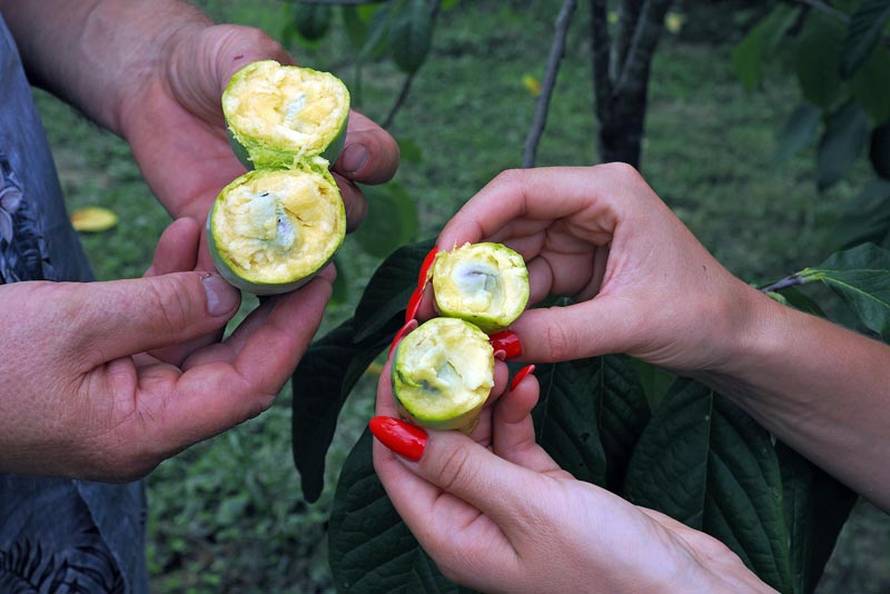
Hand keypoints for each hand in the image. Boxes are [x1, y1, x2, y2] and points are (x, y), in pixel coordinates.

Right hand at [0, 218, 330, 480]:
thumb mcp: (74, 324)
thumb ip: (161, 308)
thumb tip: (232, 295)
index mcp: (146, 431)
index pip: (250, 385)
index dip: (292, 332)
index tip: (321, 279)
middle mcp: (148, 423)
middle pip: (232, 363)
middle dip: (266, 305)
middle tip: (297, 251)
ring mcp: (127, 400)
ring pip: (195, 340)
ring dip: (215, 284)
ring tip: (237, 228)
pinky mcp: (105, 373)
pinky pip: (156, 329)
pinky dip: (171, 286)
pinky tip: (184, 238)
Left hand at [120, 23, 399, 263]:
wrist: (155, 87)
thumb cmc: (210, 64)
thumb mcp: (238, 55)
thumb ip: (263, 75)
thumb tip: (285, 115)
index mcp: (330, 137)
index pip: (376, 157)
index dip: (373, 160)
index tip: (353, 156)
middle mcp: (311, 181)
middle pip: (351, 212)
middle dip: (338, 208)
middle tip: (304, 193)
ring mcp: (274, 212)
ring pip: (311, 250)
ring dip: (302, 249)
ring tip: (280, 237)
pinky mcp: (231, 234)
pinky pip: (252, 266)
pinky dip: (250, 272)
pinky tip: (235, 258)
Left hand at [371, 361, 772, 593]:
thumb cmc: (610, 570)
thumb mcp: (528, 509)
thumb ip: (461, 467)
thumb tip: (391, 432)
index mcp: (454, 537)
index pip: (398, 462)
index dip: (394, 406)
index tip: (403, 351)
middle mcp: (474, 522)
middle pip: (436, 443)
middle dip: (441, 391)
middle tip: (454, 340)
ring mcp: (510, 506)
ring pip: (478, 437)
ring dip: (482, 396)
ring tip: (495, 354)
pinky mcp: (546, 492)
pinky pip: (516, 442)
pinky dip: (517, 412)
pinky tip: (527, 383)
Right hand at [422, 164, 768, 374]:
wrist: (734, 339)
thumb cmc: (701, 316)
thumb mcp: (629, 324)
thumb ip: (559, 335)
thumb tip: (491, 345)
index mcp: (608, 191)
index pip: (520, 189)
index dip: (471, 221)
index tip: (439, 264)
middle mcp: (588, 202)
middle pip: (506, 219)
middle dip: (468, 261)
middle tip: (433, 302)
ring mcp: (580, 232)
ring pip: (510, 252)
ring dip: (482, 287)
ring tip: (451, 321)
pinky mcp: (576, 263)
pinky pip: (526, 279)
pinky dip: (505, 304)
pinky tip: (486, 328)